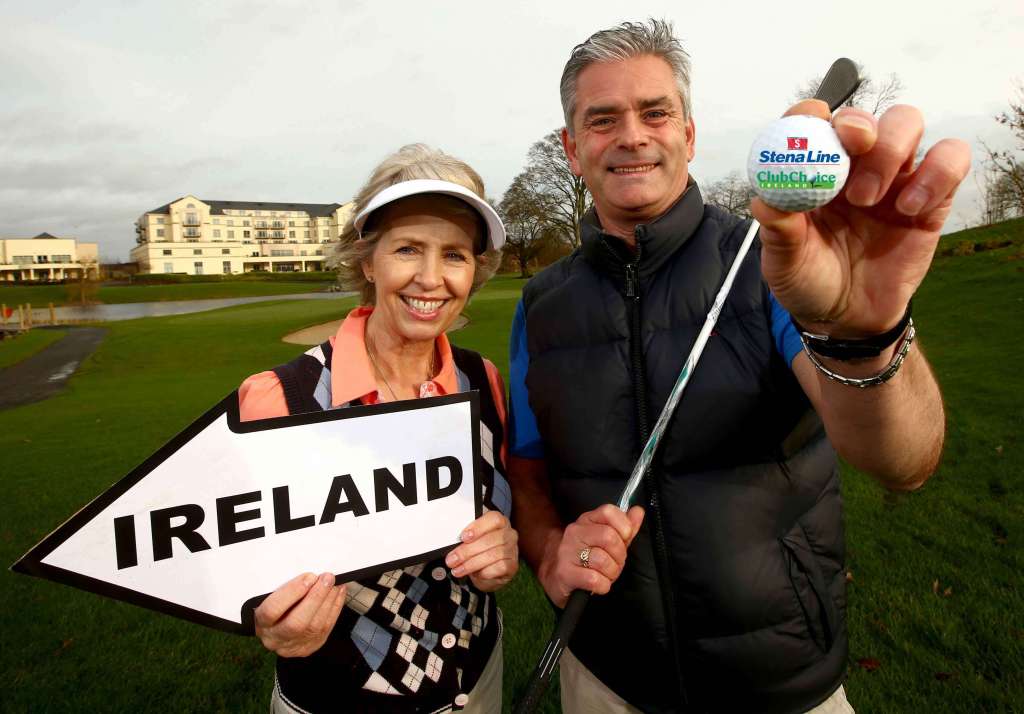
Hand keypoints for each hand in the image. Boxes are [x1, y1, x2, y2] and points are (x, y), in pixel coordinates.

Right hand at [254, 572, 345, 657]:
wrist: (278, 631)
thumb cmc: (276, 608)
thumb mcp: (271, 597)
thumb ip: (285, 588)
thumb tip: (309, 575)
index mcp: (261, 623)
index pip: (273, 610)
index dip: (292, 592)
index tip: (308, 577)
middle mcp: (275, 638)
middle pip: (297, 622)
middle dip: (315, 597)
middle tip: (326, 578)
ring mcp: (294, 645)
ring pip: (315, 626)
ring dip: (328, 601)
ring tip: (335, 583)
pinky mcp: (310, 646)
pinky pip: (326, 628)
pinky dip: (335, 607)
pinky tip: (338, 593)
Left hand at [446, 511, 518, 591]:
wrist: (488, 572)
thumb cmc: (479, 551)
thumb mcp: (471, 541)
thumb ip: (466, 537)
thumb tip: (451, 542)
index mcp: (500, 522)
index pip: (494, 519)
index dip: (478, 527)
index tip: (463, 537)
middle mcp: (509, 534)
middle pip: (490, 539)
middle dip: (467, 551)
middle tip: (452, 559)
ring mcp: (512, 550)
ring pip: (493, 555)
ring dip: (472, 564)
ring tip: (459, 569)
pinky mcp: (512, 565)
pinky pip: (498, 568)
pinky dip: (484, 572)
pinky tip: (475, 574)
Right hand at [537, 504, 643, 607]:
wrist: (557, 577)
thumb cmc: (587, 559)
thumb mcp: (607, 541)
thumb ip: (624, 527)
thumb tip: (638, 511)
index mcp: (587, 521)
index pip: (608, 511)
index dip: (624, 526)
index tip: (625, 538)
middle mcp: (575, 533)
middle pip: (608, 537)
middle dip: (619, 555)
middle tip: (615, 563)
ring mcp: (567, 552)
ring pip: (603, 560)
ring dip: (611, 573)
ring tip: (605, 575)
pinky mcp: (564, 573)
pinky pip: (594, 579)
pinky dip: (603, 585)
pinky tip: (598, 584)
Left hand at [752, 100, 970, 335]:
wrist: (847, 317)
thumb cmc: (809, 280)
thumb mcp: (784, 264)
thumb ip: (778, 232)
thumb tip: (764, 202)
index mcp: (812, 172)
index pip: (812, 124)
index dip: (810, 115)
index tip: (811, 121)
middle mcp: (853, 166)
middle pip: (865, 118)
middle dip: (860, 125)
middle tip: (853, 148)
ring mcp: (894, 178)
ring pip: (908, 125)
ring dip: (891, 150)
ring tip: (868, 199)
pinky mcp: (931, 197)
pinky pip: (949, 161)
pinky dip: (936, 173)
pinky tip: (910, 208)